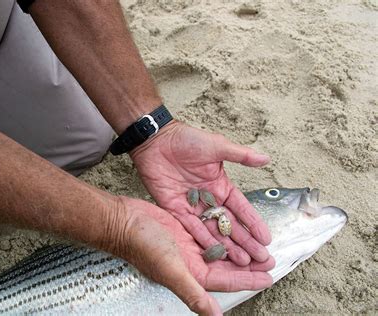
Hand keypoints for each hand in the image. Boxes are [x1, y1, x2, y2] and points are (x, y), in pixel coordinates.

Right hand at [115, 197, 273, 315]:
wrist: (122, 221)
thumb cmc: (143, 246)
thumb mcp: (172, 270)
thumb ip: (193, 293)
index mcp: (191, 274)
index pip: (226, 281)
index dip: (248, 280)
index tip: (268, 277)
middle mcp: (191, 261)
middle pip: (227, 265)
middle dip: (249, 264)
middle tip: (270, 259)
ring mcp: (187, 243)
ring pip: (220, 247)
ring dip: (238, 246)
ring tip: (257, 244)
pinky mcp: (183, 227)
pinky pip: (208, 231)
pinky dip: (222, 230)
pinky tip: (233, 226)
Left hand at [130, 121, 271, 265]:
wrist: (156, 140)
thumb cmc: (186, 139)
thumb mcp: (217, 146)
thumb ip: (241, 156)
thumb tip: (265, 158)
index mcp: (220, 185)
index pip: (241, 209)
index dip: (253, 224)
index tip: (266, 239)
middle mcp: (208, 199)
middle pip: (229, 224)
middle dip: (245, 241)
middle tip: (260, 258)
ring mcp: (192, 206)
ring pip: (212, 230)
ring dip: (227, 246)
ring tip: (242, 262)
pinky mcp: (175, 209)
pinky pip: (191, 227)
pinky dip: (202, 240)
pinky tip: (215, 253)